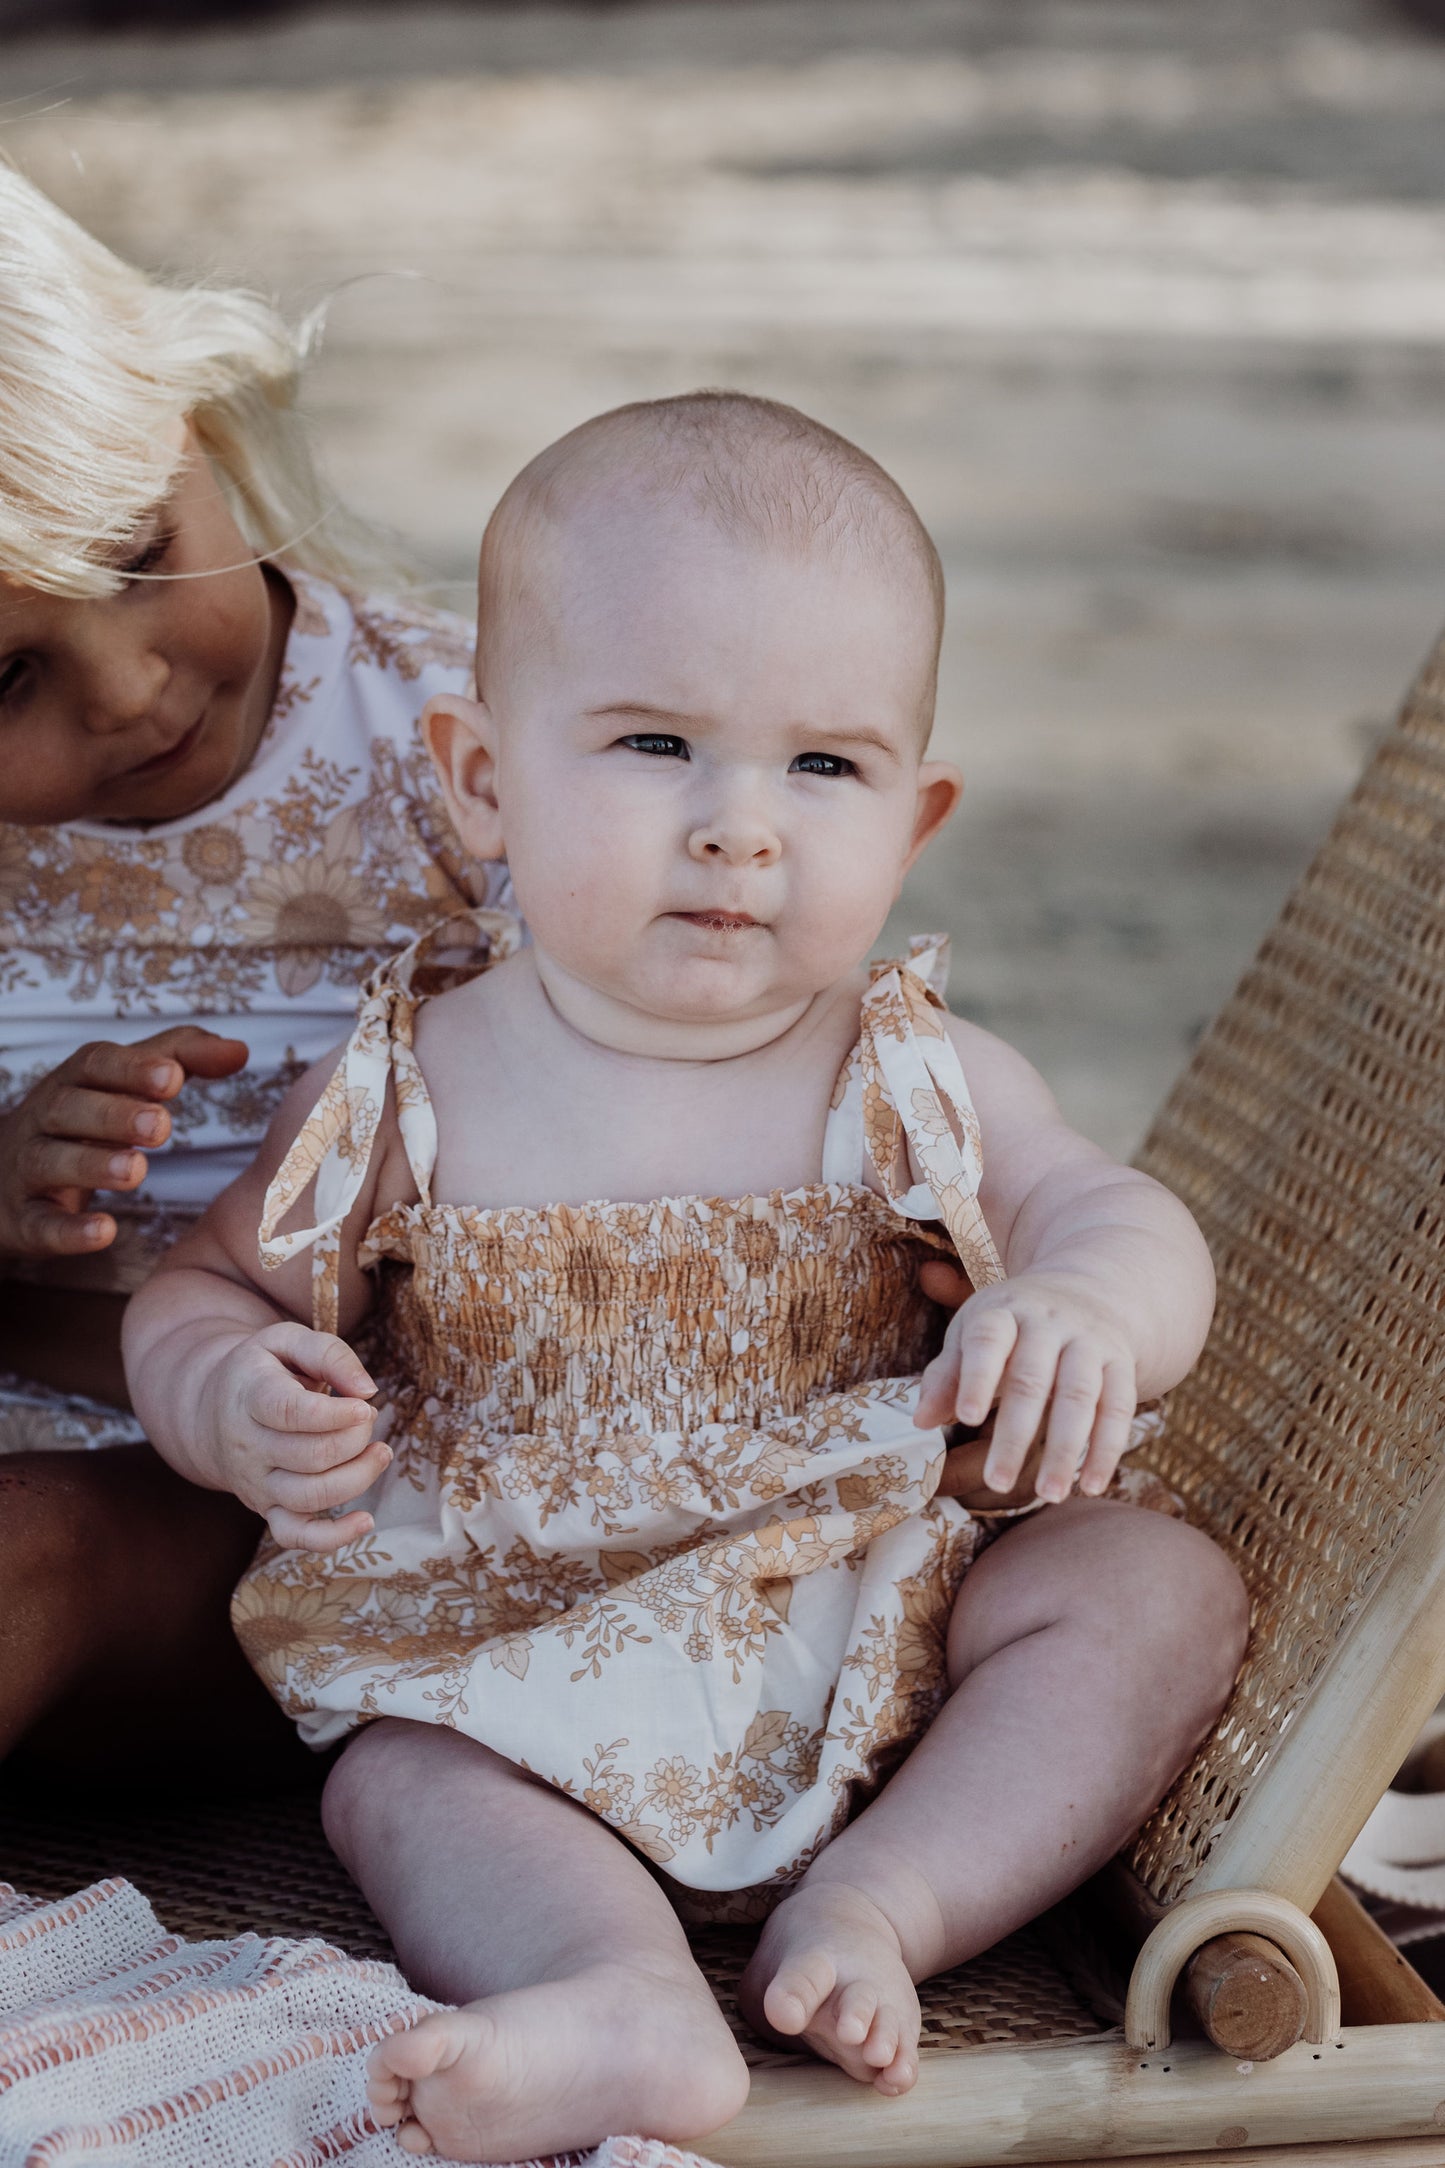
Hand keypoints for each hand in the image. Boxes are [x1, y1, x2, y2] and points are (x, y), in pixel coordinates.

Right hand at [0, 1027, 248, 1259]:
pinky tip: (105, 1232)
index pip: (95, 1064)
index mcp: (73, 1082)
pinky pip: (40, 1224)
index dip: (131, 1068)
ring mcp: (27, 1170)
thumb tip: (238, 1050)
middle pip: (68, 1109)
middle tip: (160, 1125)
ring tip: (136, 1170)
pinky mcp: (23, 1220)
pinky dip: (69, 1230)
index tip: (172, 1076)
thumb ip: (179, 1059)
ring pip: (48, 1161)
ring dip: (91, 1165)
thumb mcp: (123, 1084)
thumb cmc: (82, 1121)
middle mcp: (43, 1120)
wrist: (2, 1179)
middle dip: (113, 1114)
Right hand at [198, 1321, 389, 1552]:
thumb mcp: (287, 1341)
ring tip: (379, 1452)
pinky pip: (295, 1537)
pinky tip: (365, 1520)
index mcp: (251, 1396)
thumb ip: (329, 1353)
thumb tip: (367, 1389)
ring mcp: (256, 1483)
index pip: (291, 1413)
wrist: (211, 1410)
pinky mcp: (267, 1509)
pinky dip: (333, 1537)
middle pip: (312, 1456)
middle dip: (355, 1438)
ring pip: (310, 1496)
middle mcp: (248, 1446)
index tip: (365, 1406)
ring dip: (359, 1476)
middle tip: (367, 1417)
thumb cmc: (263, 1370)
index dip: (335, 1414)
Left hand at [915, 1271, 1137, 1504]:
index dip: (978, 1378)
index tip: (966, 1420)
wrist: (1088, 1292)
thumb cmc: (1012, 1328)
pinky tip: (1090, 1485)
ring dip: (1065, 1449)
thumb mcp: (973, 1335)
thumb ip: (946, 1377)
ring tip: (1050, 1494)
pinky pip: (1119, 1408)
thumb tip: (922, 1422)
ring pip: (1080, 1396)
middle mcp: (1050, 1323)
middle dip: (1015, 1435)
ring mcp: (1090, 1342)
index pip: (989, 1340)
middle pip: (1032, 1379)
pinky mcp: (1121, 1364)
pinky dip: (1106, 1449)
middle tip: (996, 1483)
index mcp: (1004, 1311)